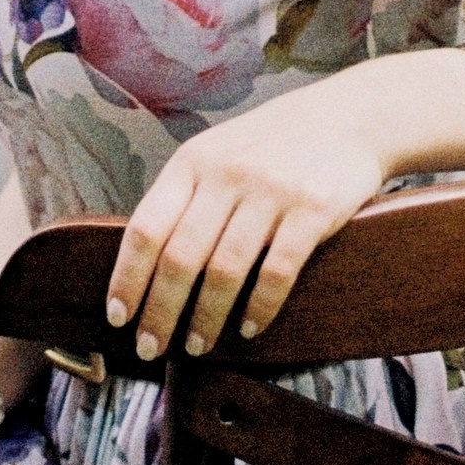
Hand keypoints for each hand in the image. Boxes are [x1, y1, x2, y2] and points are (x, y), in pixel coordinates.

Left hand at [106, 86, 388, 359]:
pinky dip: (259, 308)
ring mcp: (271, 192)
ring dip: (206, 319)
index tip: (117, 316)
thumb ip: (184, 198)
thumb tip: (143, 265)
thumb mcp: (217, 154)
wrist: (347, 117)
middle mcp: (226, 174)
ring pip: (225, 271)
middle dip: (160, 311)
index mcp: (192, 162)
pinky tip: (249, 328)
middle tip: (151, 347)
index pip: (146, 228)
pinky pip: (277, 272)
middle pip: (180, 257)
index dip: (127, 278)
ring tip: (197, 345)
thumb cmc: (271, 145)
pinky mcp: (313, 210)